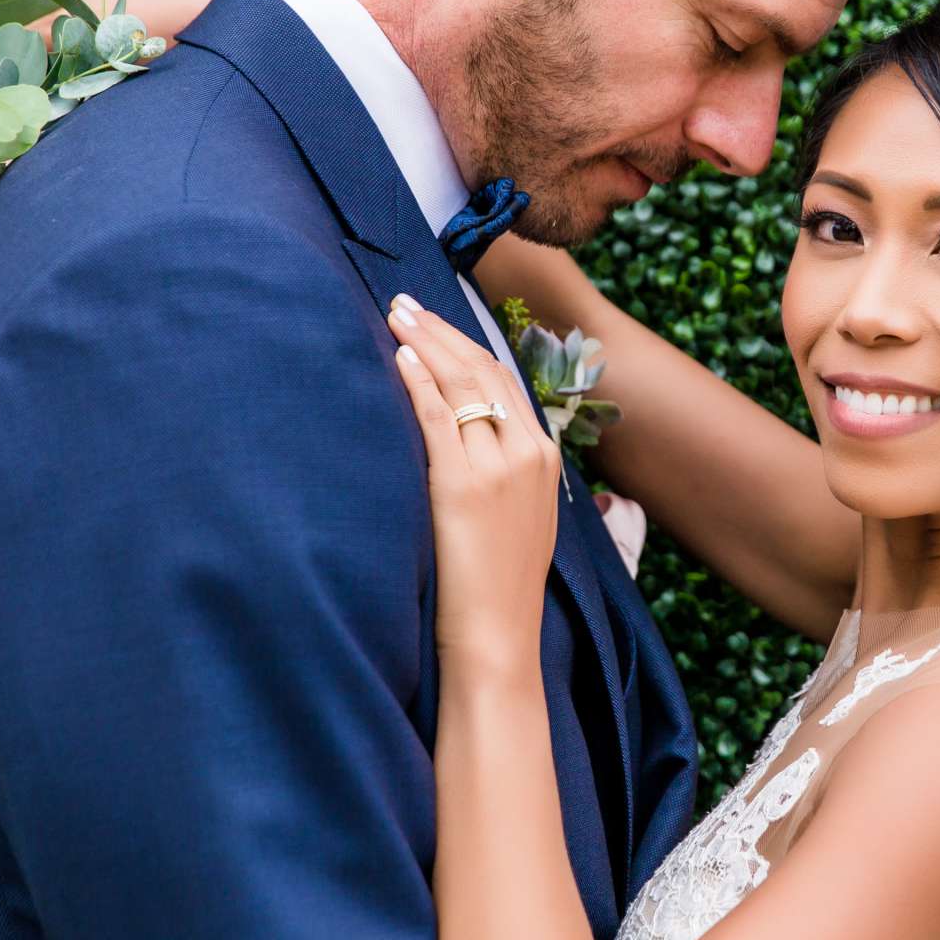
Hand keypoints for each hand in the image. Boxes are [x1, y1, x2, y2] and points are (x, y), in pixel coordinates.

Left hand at [386, 295, 560, 680]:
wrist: (500, 637)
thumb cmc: (499, 586)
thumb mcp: (518, 518)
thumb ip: (502, 474)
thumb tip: (465, 440)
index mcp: (545, 457)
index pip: (504, 379)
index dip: (466, 343)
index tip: (434, 320)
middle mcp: (528, 452)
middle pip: (482, 370)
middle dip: (442, 330)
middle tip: (404, 302)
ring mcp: (499, 467)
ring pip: (461, 384)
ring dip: (425, 343)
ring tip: (394, 316)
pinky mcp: (464, 485)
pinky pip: (437, 418)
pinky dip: (418, 382)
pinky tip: (401, 357)